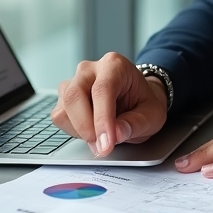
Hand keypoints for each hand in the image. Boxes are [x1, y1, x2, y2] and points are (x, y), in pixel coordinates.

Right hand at [51, 52, 167, 157]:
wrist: (137, 99)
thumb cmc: (144, 103)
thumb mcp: (153, 115)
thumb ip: (136, 124)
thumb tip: (115, 134)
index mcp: (115, 65)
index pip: (102, 90)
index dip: (102, 119)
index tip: (106, 143)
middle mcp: (90, 69)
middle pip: (74, 96)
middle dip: (86, 127)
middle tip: (102, 147)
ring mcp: (74, 82)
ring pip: (63, 108)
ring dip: (80, 130)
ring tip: (102, 136)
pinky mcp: (64, 97)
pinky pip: (60, 117)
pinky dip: (73, 130)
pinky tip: (92, 130)